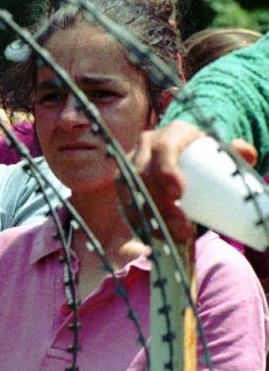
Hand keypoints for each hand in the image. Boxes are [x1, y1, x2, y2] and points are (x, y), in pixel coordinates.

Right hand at [125, 120, 257, 241]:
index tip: (180, 194)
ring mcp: (130, 164)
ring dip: (149, 217)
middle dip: (159, 204)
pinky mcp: (123, 183)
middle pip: (143, 174)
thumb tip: (246, 154)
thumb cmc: (204, 157)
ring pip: (130, 191)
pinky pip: (124, 203)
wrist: (183, 159)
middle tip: (182, 227)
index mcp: (170, 134)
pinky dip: (138, 221)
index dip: (166, 171)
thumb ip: (235, 151)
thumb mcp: (218, 152)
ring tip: (172, 236)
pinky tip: (153, 236)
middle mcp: (145, 146)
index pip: (162, 149)